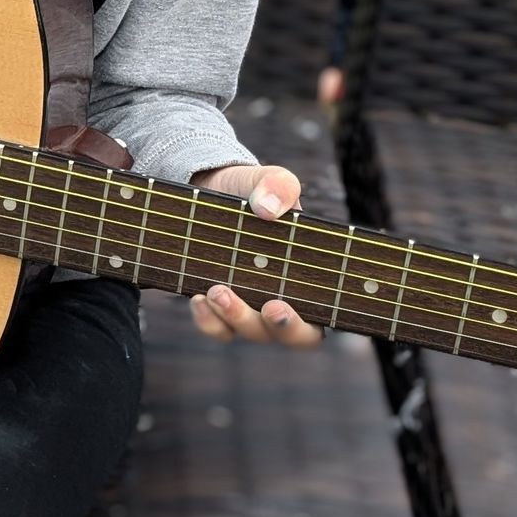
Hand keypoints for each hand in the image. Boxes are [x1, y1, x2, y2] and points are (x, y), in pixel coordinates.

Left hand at [186, 162, 323, 348]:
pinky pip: (216, 327)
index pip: (319, 320)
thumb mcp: (270, 181)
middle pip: (289, 335)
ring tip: (216, 291)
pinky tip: (197, 296)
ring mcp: (249, 306)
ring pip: (248, 332)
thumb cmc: (254, 191)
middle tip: (267, 306)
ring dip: (234, 318)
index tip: (280, 305)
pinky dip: (207, 319)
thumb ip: (280, 186)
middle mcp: (282, 299)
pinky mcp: (219, 305)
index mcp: (309, 279)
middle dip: (278, 328)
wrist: (212, 190)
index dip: (305, 325)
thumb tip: (270, 209)